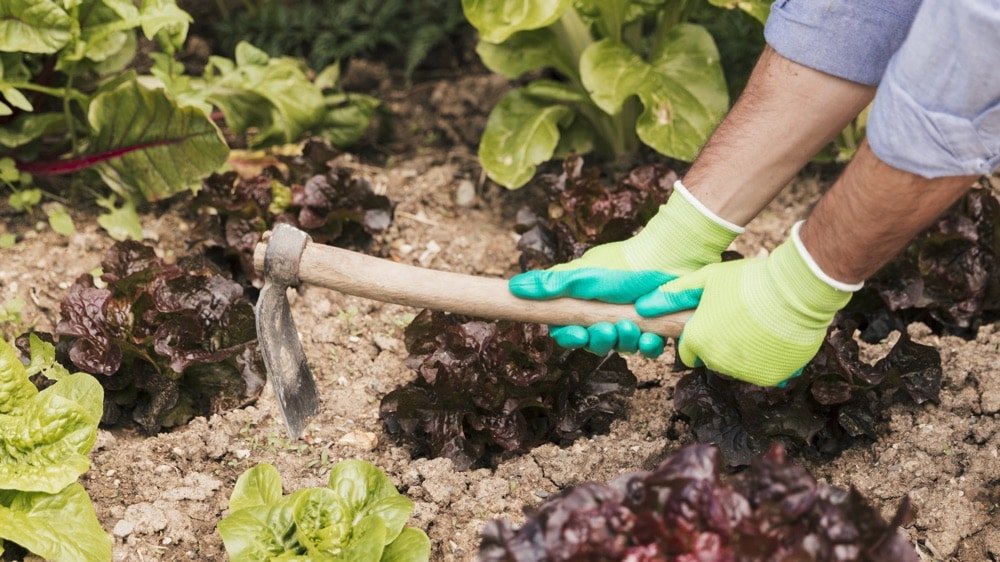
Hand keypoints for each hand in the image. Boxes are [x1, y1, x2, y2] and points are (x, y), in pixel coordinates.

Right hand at [509, 182, 741, 356]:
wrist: (667, 255)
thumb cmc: (622, 263)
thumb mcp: (583, 274)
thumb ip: (551, 284)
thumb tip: (513, 288)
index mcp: (584, 305)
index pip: (567, 330)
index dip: (568, 337)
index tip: (573, 332)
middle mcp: (605, 317)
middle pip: (594, 344)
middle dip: (599, 341)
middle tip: (607, 329)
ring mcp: (631, 324)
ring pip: (621, 348)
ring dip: (624, 341)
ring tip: (631, 326)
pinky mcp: (655, 329)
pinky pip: (648, 348)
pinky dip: (649, 345)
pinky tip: (651, 337)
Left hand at [634, 222, 858, 385]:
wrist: (795, 290)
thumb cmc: (748, 279)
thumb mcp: (707, 279)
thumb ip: (674, 295)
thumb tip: (641, 306)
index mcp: (698, 339)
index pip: (688, 351)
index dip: (699, 335)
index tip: (715, 321)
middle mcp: (717, 361)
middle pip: (712, 359)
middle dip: (721, 344)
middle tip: (741, 319)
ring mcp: (744, 372)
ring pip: (738, 367)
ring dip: (745, 352)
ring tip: (760, 325)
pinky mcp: (770, 378)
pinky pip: (764, 372)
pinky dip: (769, 360)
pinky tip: (775, 337)